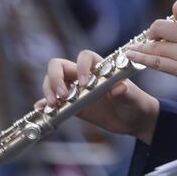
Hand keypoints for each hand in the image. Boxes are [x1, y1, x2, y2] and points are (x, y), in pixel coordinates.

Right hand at [38, 50, 159, 143]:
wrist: (134, 119)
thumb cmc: (135, 102)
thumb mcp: (133, 98)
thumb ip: (126, 92)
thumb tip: (119, 88)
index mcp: (100, 68)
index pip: (84, 56)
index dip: (81, 66)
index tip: (85, 84)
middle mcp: (84, 76)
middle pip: (59, 66)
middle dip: (55, 78)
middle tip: (62, 95)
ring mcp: (75, 90)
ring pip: (52, 82)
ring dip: (48, 90)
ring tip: (54, 104)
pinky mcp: (71, 105)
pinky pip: (53, 102)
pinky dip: (44, 104)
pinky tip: (41, 109)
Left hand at [126, 0, 176, 110]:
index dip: (176, 7)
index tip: (175, 17)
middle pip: (163, 26)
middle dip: (155, 30)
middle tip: (156, 36)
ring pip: (156, 44)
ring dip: (145, 45)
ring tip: (138, 46)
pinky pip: (155, 62)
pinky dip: (141, 57)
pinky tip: (133, 54)